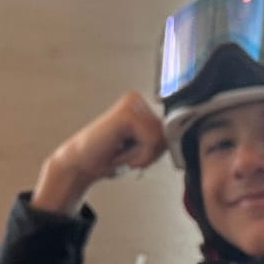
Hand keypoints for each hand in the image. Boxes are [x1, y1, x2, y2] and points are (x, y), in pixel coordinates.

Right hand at [31, 91, 168, 214]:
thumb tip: (183, 133)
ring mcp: (131, 104)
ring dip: (142, 156)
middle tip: (124, 154)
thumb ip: (163, 139)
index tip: (133, 153)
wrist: (79, 165)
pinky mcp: (127, 114)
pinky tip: (118, 153)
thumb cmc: (109, 157)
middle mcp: (137, 99)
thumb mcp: (144, 147)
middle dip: (150, 153)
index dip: (156, 150)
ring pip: (161, 139)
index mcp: (142, 104)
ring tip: (120, 153)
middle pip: (168, 134)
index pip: (171, 131)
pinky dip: (138, 156)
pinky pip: (151, 141)